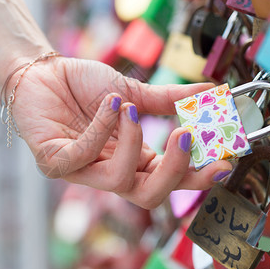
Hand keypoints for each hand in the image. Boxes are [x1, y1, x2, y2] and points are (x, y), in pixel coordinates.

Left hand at [11, 57, 231, 208]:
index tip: (224, 162)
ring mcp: (80, 171)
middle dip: (173, 172)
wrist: (45, 71)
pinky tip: (108, 103)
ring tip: (130, 108)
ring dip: (132, 143)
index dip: (195, 177)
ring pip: (117, 182)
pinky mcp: (53, 163)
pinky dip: (100, 128)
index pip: (168, 180)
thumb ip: (168, 99)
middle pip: (147, 197)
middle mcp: (109, 170)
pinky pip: (82, 156)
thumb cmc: (85, 85)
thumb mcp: (133, 91)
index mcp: (132, 159)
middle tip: (186, 137)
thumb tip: (211, 91)